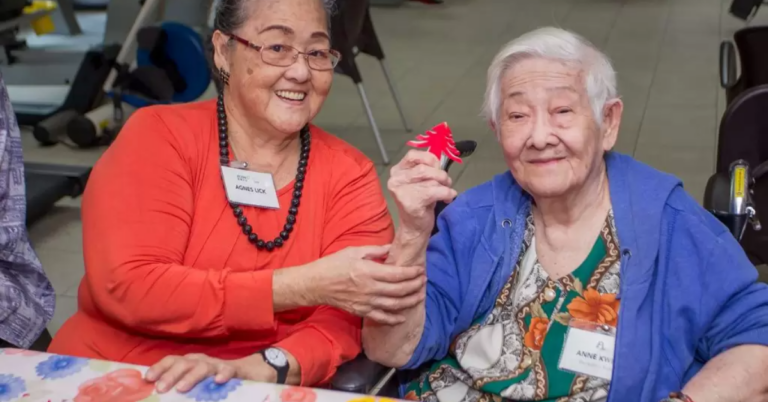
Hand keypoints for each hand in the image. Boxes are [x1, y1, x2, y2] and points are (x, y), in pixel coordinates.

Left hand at [145, 353, 273, 393]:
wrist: (248, 372)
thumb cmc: (215, 380)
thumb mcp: (197, 383)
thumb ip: (181, 386)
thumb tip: (159, 394)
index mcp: (190, 362)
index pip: (172, 360)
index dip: (159, 368)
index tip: (148, 378)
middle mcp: (201, 361)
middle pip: (184, 363)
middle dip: (171, 374)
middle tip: (161, 388)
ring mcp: (217, 365)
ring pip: (202, 366)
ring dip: (191, 376)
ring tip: (182, 389)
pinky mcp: (234, 370)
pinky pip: (228, 370)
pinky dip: (222, 374)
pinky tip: (218, 382)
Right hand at [309, 245, 425, 324]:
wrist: (315, 284)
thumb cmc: (333, 264)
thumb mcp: (354, 251)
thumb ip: (375, 250)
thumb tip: (392, 248)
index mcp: (369, 272)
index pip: (397, 274)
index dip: (412, 273)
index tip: (420, 270)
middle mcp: (370, 288)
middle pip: (399, 290)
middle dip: (415, 286)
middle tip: (424, 281)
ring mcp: (366, 302)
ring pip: (394, 305)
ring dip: (410, 301)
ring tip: (420, 296)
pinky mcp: (361, 311)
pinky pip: (381, 317)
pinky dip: (394, 318)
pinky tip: (403, 316)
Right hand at [388, 150, 457, 235]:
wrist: (414, 228)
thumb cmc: (420, 203)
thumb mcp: (421, 181)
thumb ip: (427, 167)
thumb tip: (441, 154)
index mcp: (397, 171)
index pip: (413, 155)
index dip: (430, 158)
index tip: (438, 167)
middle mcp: (395, 180)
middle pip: (424, 168)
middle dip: (441, 174)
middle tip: (447, 182)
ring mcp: (401, 192)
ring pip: (431, 180)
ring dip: (444, 185)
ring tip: (446, 192)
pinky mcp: (410, 203)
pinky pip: (435, 191)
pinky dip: (446, 194)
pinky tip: (447, 198)